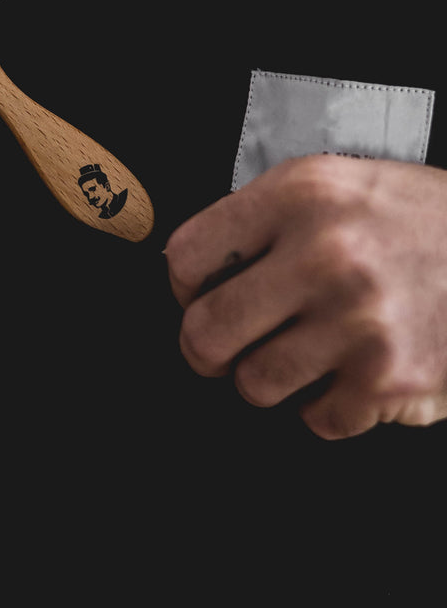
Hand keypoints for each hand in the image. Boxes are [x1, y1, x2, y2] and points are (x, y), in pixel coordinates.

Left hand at [163, 155, 446, 438]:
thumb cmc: (427, 225)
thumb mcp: (345, 187)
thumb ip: (269, 220)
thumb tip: (192, 275)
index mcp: (303, 195)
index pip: (186, 256)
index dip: (185, 287)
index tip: (199, 296)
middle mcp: (326, 254)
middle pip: (205, 332)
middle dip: (206, 350)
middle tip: (224, 350)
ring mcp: (359, 321)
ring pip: (254, 385)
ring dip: (271, 380)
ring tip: (306, 357)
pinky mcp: (389, 379)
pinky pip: (317, 420)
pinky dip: (331, 409)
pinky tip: (355, 377)